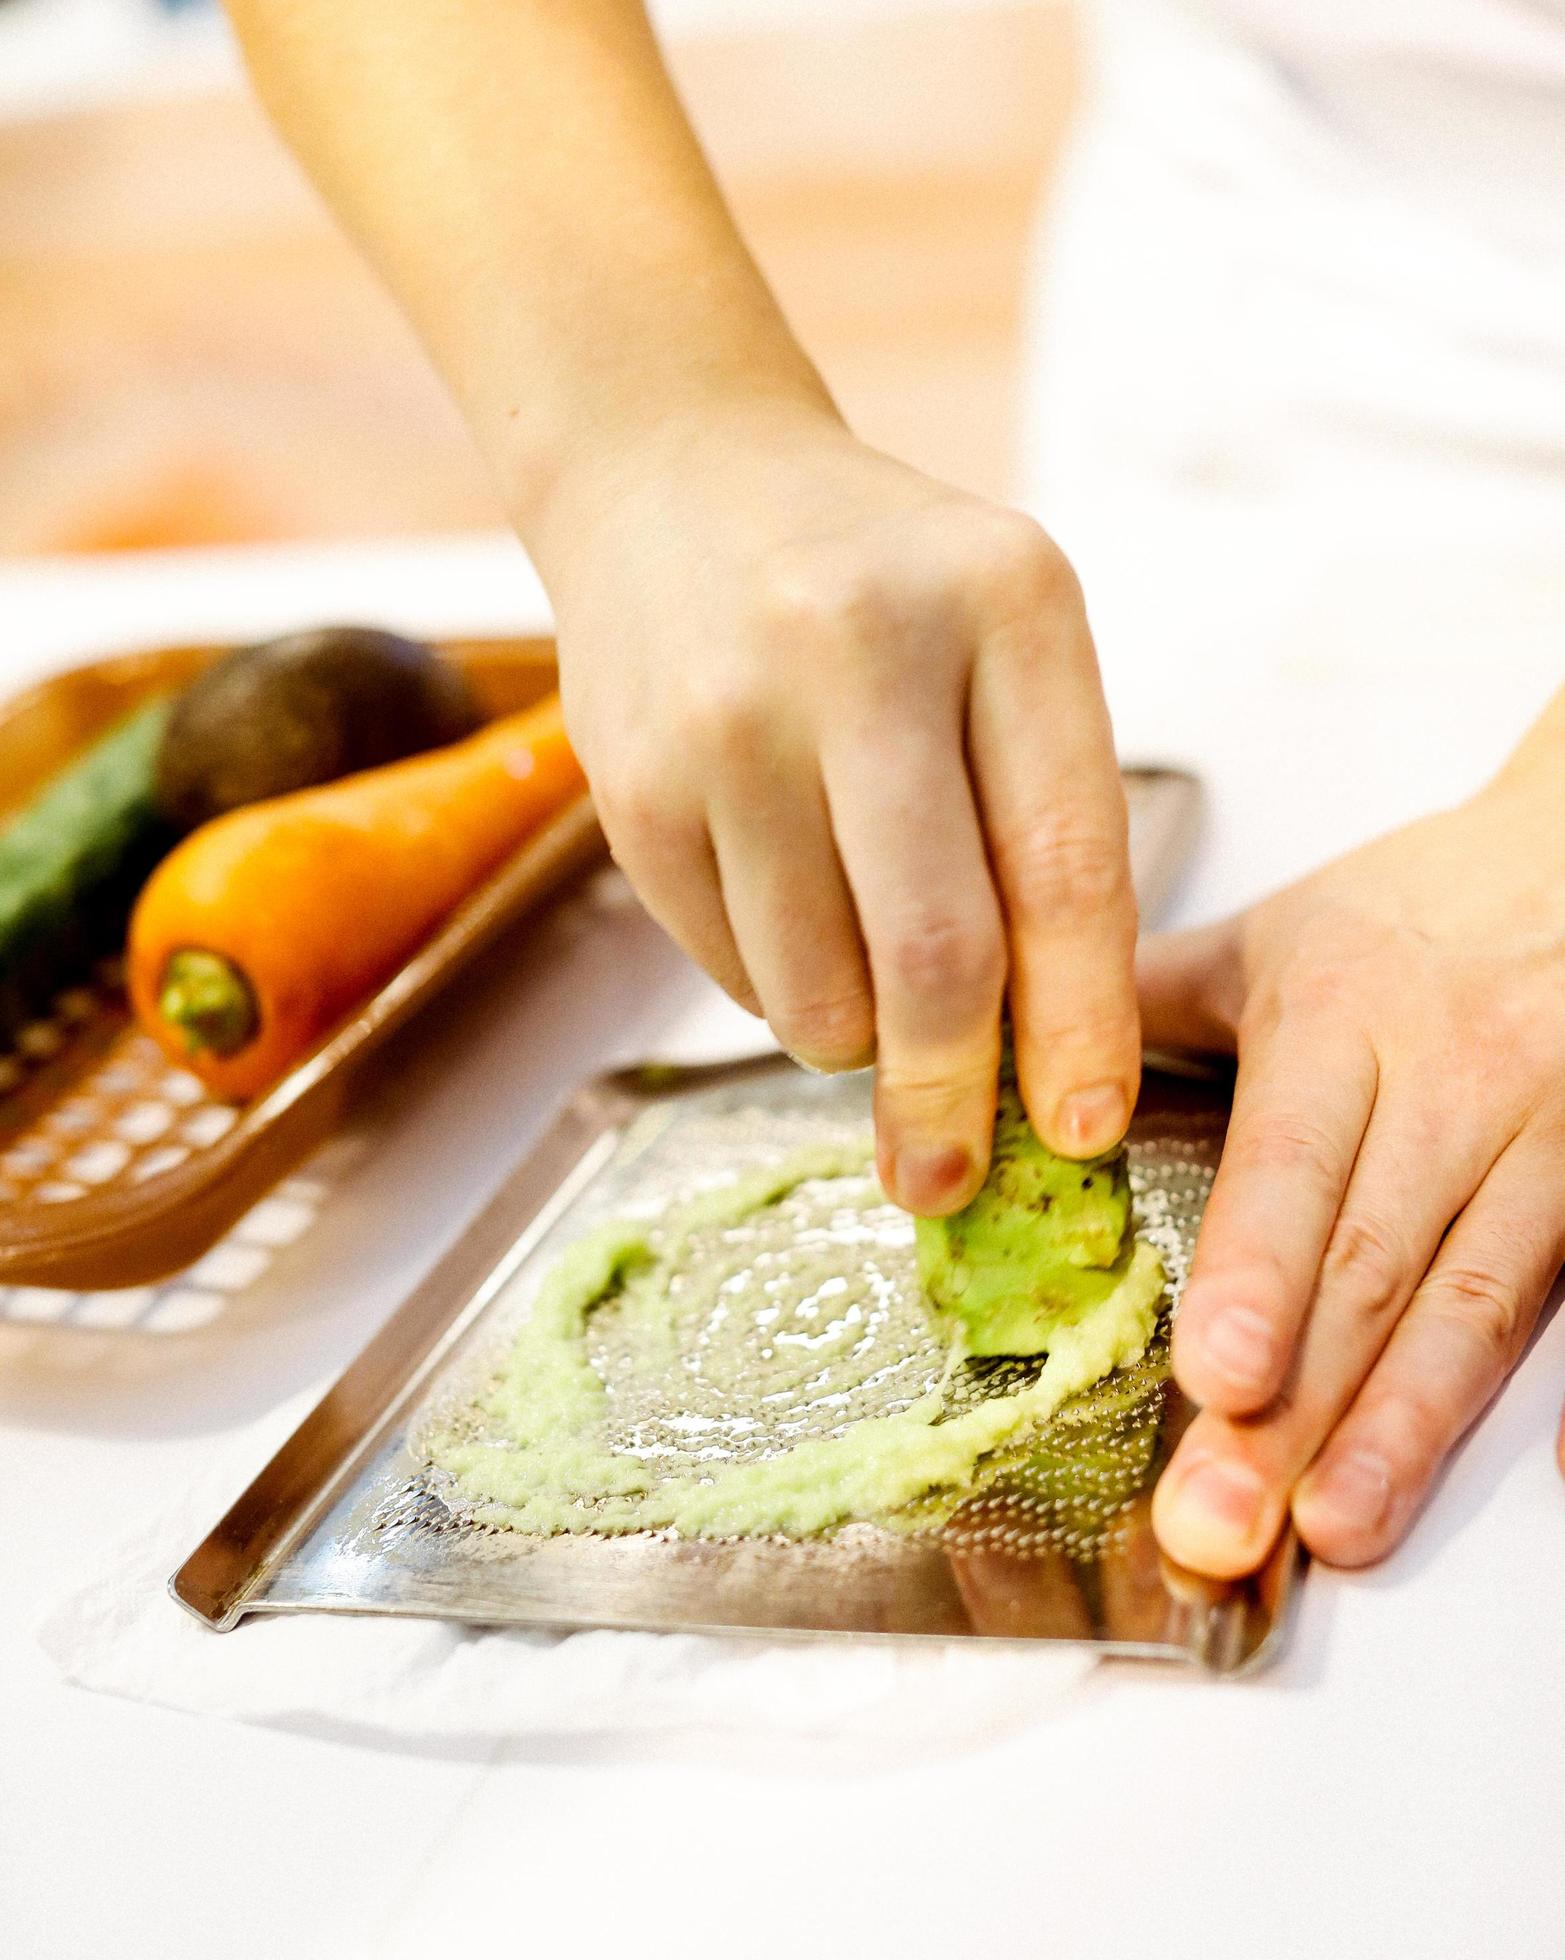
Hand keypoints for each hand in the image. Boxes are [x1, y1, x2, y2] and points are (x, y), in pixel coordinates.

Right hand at [542, 402, 1140, 1213]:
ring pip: (818, 992)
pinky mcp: (634, 789)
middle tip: (953, 1168)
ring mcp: (728, 721)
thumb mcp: (1003, 645)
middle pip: (934, 954)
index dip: (1082, 1024)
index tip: (1087, 1130)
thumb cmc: (879, 587)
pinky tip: (791, 911)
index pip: (1065, 864)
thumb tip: (1038, 1063)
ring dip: (858, 1043)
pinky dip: (782, 991)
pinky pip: (731, 973)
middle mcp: (861, 650)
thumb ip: (1040, 824)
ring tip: (871, 988)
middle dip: (953, 1093)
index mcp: (1003, 603)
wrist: (675, 483)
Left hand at [1139, 774, 1564, 1576]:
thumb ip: (1138, 1002)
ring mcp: (1550, 1140)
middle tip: (1221, 1517)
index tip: (1214, 1374)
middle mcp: (1454, 1083)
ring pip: (1479, 1303)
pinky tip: (1531, 1482)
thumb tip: (996, 1056)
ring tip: (1336, 1530)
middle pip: (1372, 1261)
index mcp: (1341, 1016)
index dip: (1256, 1271)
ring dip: (1406, 1429)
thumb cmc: (1413, 913)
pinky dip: (1554, 1401)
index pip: (1293, 1158)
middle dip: (1298, 1403)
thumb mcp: (1270, 935)